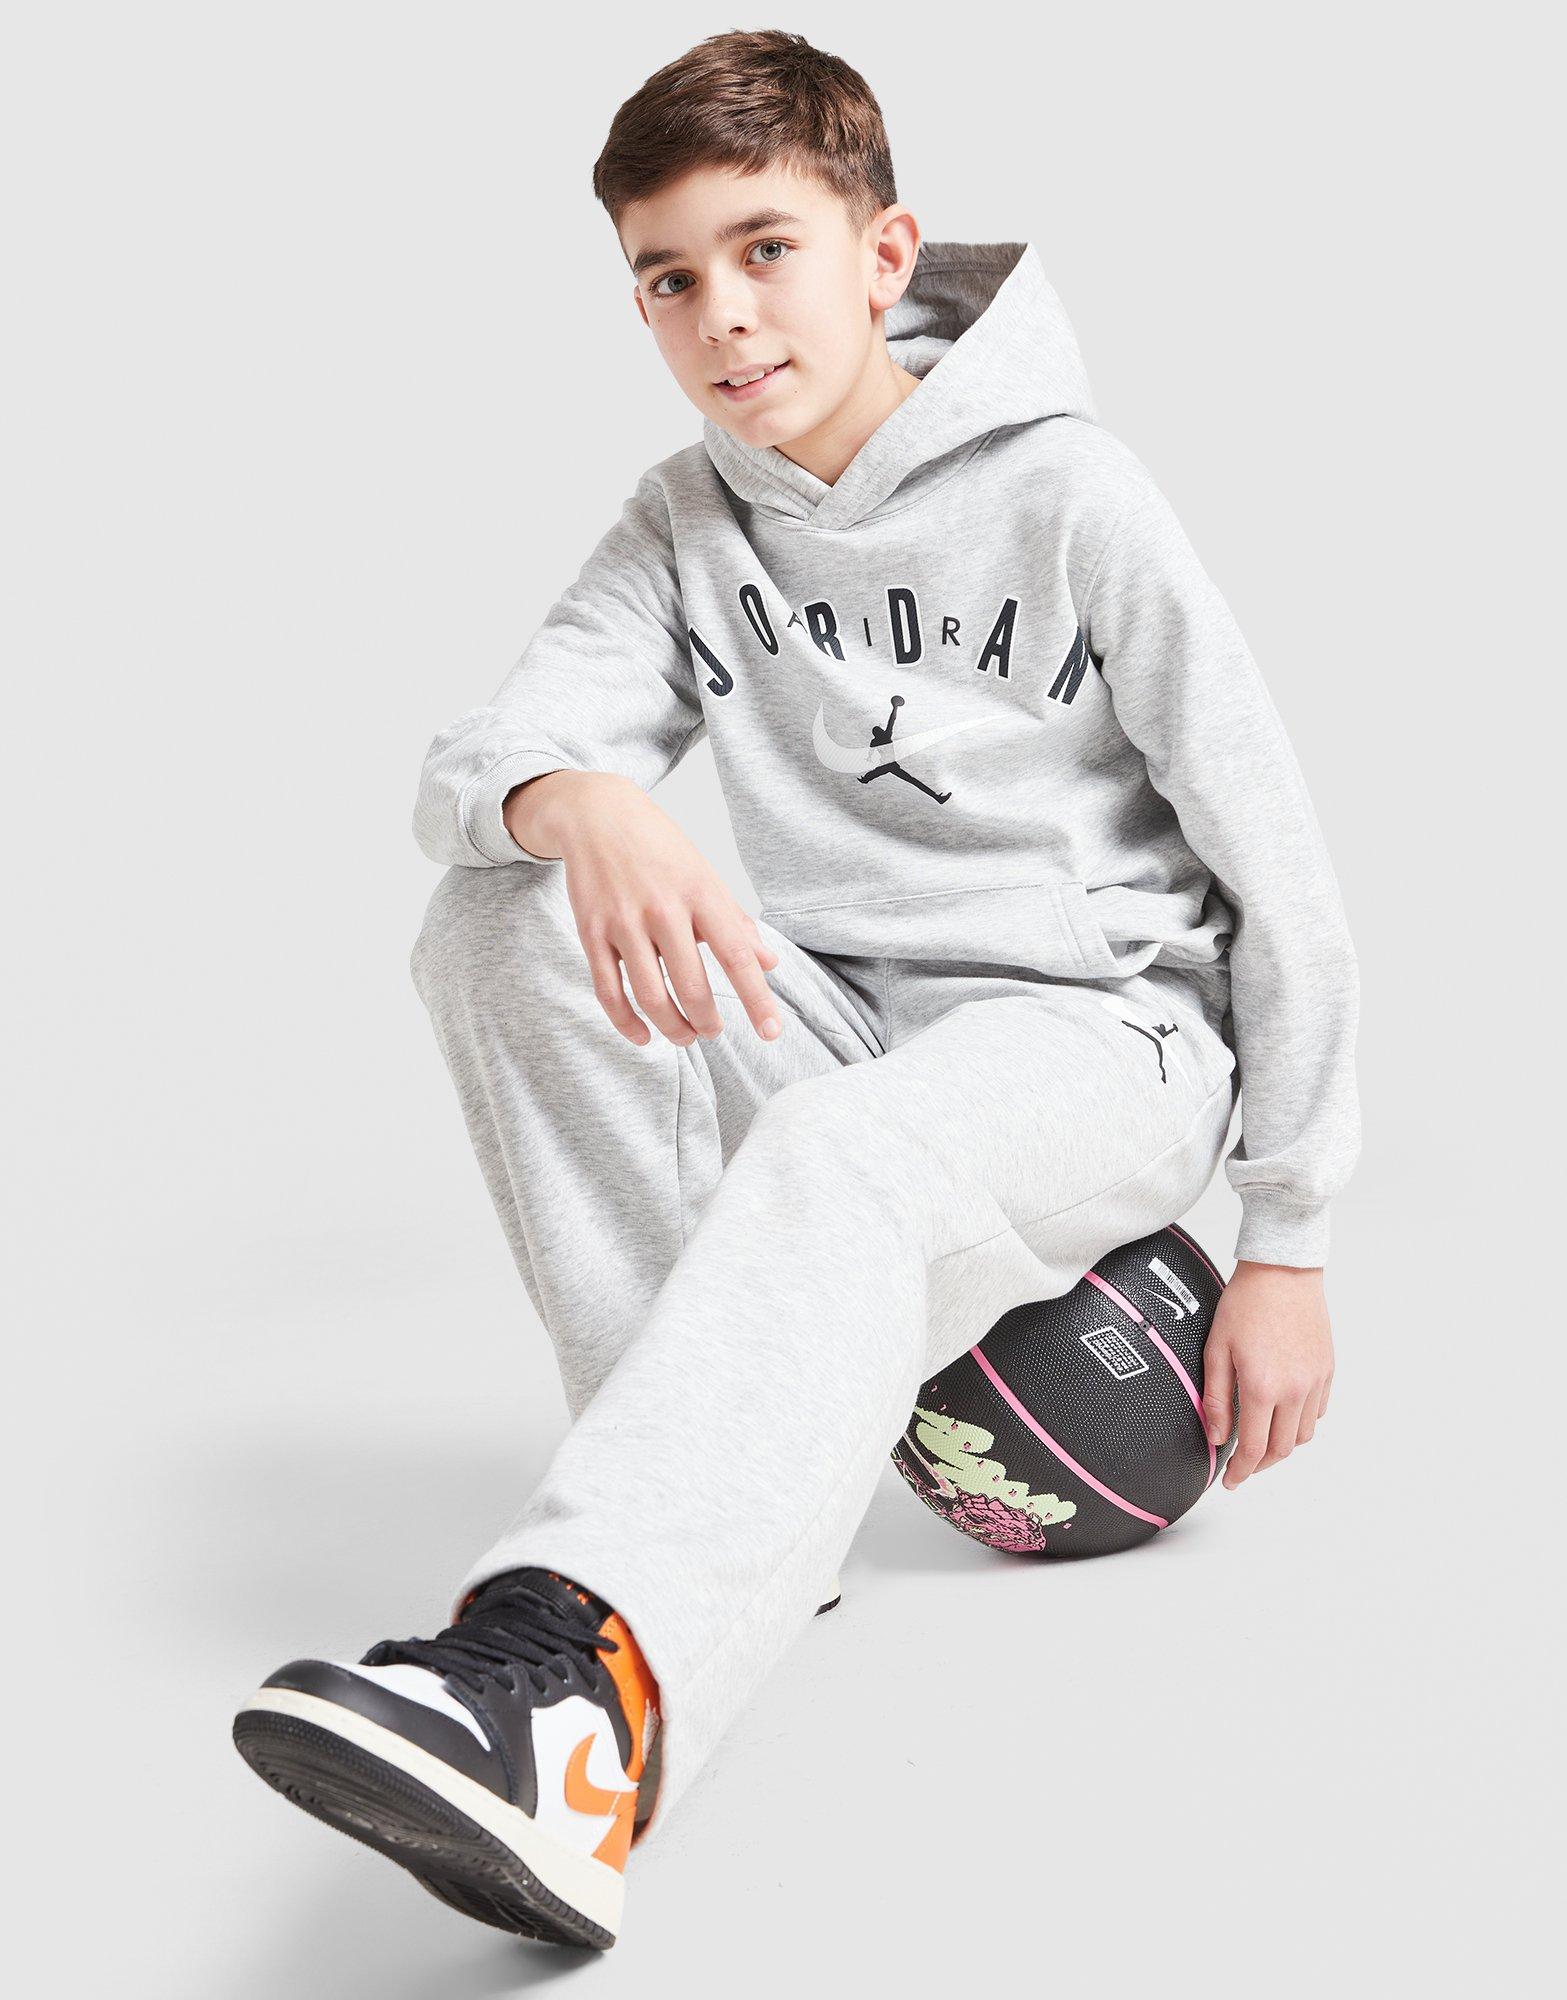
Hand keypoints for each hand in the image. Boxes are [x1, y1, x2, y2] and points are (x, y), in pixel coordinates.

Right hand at [502, 771, 782, 1049]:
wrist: (597, 814)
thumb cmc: (660, 847)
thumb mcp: (706, 875)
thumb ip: (735, 922)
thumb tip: (769, 963)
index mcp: (700, 893)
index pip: (736, 955)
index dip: (756, 998)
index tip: (771, 1030)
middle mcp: (663, 908)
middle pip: (691, 984)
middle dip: (707, 1020)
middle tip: (713, 1030)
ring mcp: (624, 922)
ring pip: (650, 995)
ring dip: (672, 1027)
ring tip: (686, 1036)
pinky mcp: (591, 932)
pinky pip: (608, 991)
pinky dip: (626, 1022)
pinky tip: (643, 1036)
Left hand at [1201, 1261, 1334, 1489]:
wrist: (1282, 1271)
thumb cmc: (1246, 1303)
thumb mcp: (1217, 1349)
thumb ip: (1216, 1398)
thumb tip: (1217, 1436)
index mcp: (1263, 1387)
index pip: (1254, 1448)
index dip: (1241, 1471)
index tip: (1230, 1480)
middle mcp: (1295, 1390)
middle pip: (1282, 1449)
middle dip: (1261, 1465)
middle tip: (1243, 1467)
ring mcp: (1315, 1381)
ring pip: (1303, 1434)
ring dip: (1282, 1446)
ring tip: (1262, 1442)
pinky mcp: (1327, 1370)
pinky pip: (1318, 1411)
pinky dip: (1301, 1422)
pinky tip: (1283, 1415)